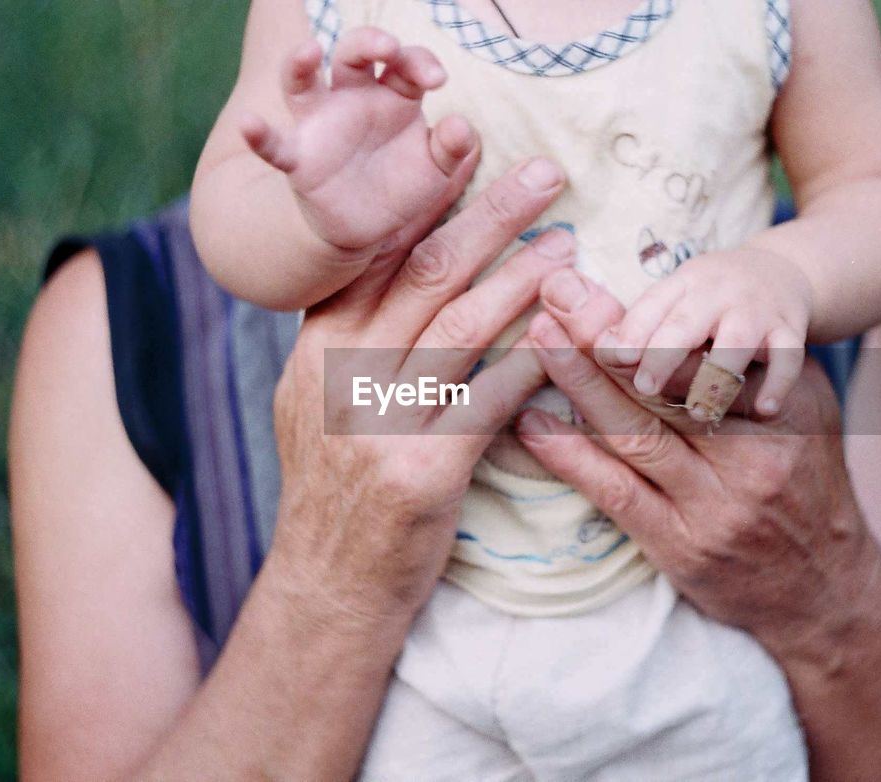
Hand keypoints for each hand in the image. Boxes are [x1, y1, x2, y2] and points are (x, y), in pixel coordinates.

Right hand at [241, 28, 474, 257]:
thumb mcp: (436, 169)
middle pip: (354, 53)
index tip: (438, 80)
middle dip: (369, 42)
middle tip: (389, 47)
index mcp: (393, 94)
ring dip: (301, 63)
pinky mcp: (298, 158)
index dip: (420, 62)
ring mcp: (320, 124)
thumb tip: (461, 126)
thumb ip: (452, 147)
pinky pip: (274, 144)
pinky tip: (249, 126)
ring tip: (309, 50)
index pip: (406, 62)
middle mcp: (352, 98)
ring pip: (302, 81)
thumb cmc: (402, 186)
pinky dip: (258, 135)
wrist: (368, 229)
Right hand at [269, 158, 571, 627]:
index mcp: (316, 348)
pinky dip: (532, 367)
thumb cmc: (334, 491)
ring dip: (524, 281)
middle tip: (545, 176)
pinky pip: (490, 403)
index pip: (374, 252)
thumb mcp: (311, 404)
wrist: (328, 586)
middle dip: (491, 216)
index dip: (426, 197)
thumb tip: (384, 270)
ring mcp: (378, 423)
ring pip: (462, 329)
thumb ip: (343, 338)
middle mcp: (340, 374)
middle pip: (425, 273)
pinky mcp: (422, 471)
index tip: (468, 152)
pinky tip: (568, 342)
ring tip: (570, 249)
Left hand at [519, 268, 877, 651]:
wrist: (826, 590)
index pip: (701, 353)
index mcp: (782, 409)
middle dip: (600, 338)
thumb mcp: (807, 412)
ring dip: (579, 384)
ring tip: (535, 343)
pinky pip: (618, 493)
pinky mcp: (682, 547)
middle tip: (552, 297)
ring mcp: (715, 505)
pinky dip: (570, 456)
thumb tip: (691, 312)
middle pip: (663, 385)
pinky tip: (531, 424)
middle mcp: (753, 454)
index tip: (587, 284)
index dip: (640, 317)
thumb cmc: (804, 484)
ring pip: (636, 434)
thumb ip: (756, 366)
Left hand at [605, 248, 814, 419]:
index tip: (615, 358)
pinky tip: (764, 410)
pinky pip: (788, 357)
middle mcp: (717, 292)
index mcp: (682, 283)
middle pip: (687, 323)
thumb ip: (642, 325)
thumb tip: (600, 350)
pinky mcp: (790, 328)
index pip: (652, 305)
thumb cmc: (711, 300)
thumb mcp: (677, 298)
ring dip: (716, 376)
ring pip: (736, 343)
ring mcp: (756, 310)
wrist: (784, 271)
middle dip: (665, 354)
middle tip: (645, 386)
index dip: (634, 331)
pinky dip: (778, 384)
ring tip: (700, 411)